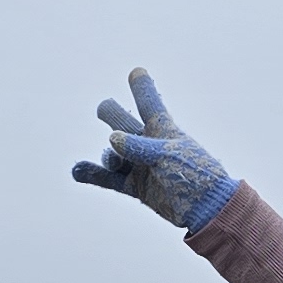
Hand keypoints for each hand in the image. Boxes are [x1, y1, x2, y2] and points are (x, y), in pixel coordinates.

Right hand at [71, 68, 241, 231]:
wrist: (206, 210)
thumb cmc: (194, 176)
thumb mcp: (167, 156)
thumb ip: (138, 146)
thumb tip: (110, 139)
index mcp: (164, 130)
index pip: (149, 104)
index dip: (141, 88)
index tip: (137, 72)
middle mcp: (150, 146)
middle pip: (124, 125)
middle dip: (112, 115)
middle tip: (103, 109)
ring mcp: (142, 166)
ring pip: (114, 155)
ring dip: (108, 158)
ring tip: (112, 163)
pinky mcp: (137, 187)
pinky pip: (110, 179)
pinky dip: (93, 175)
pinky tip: (76, 171)